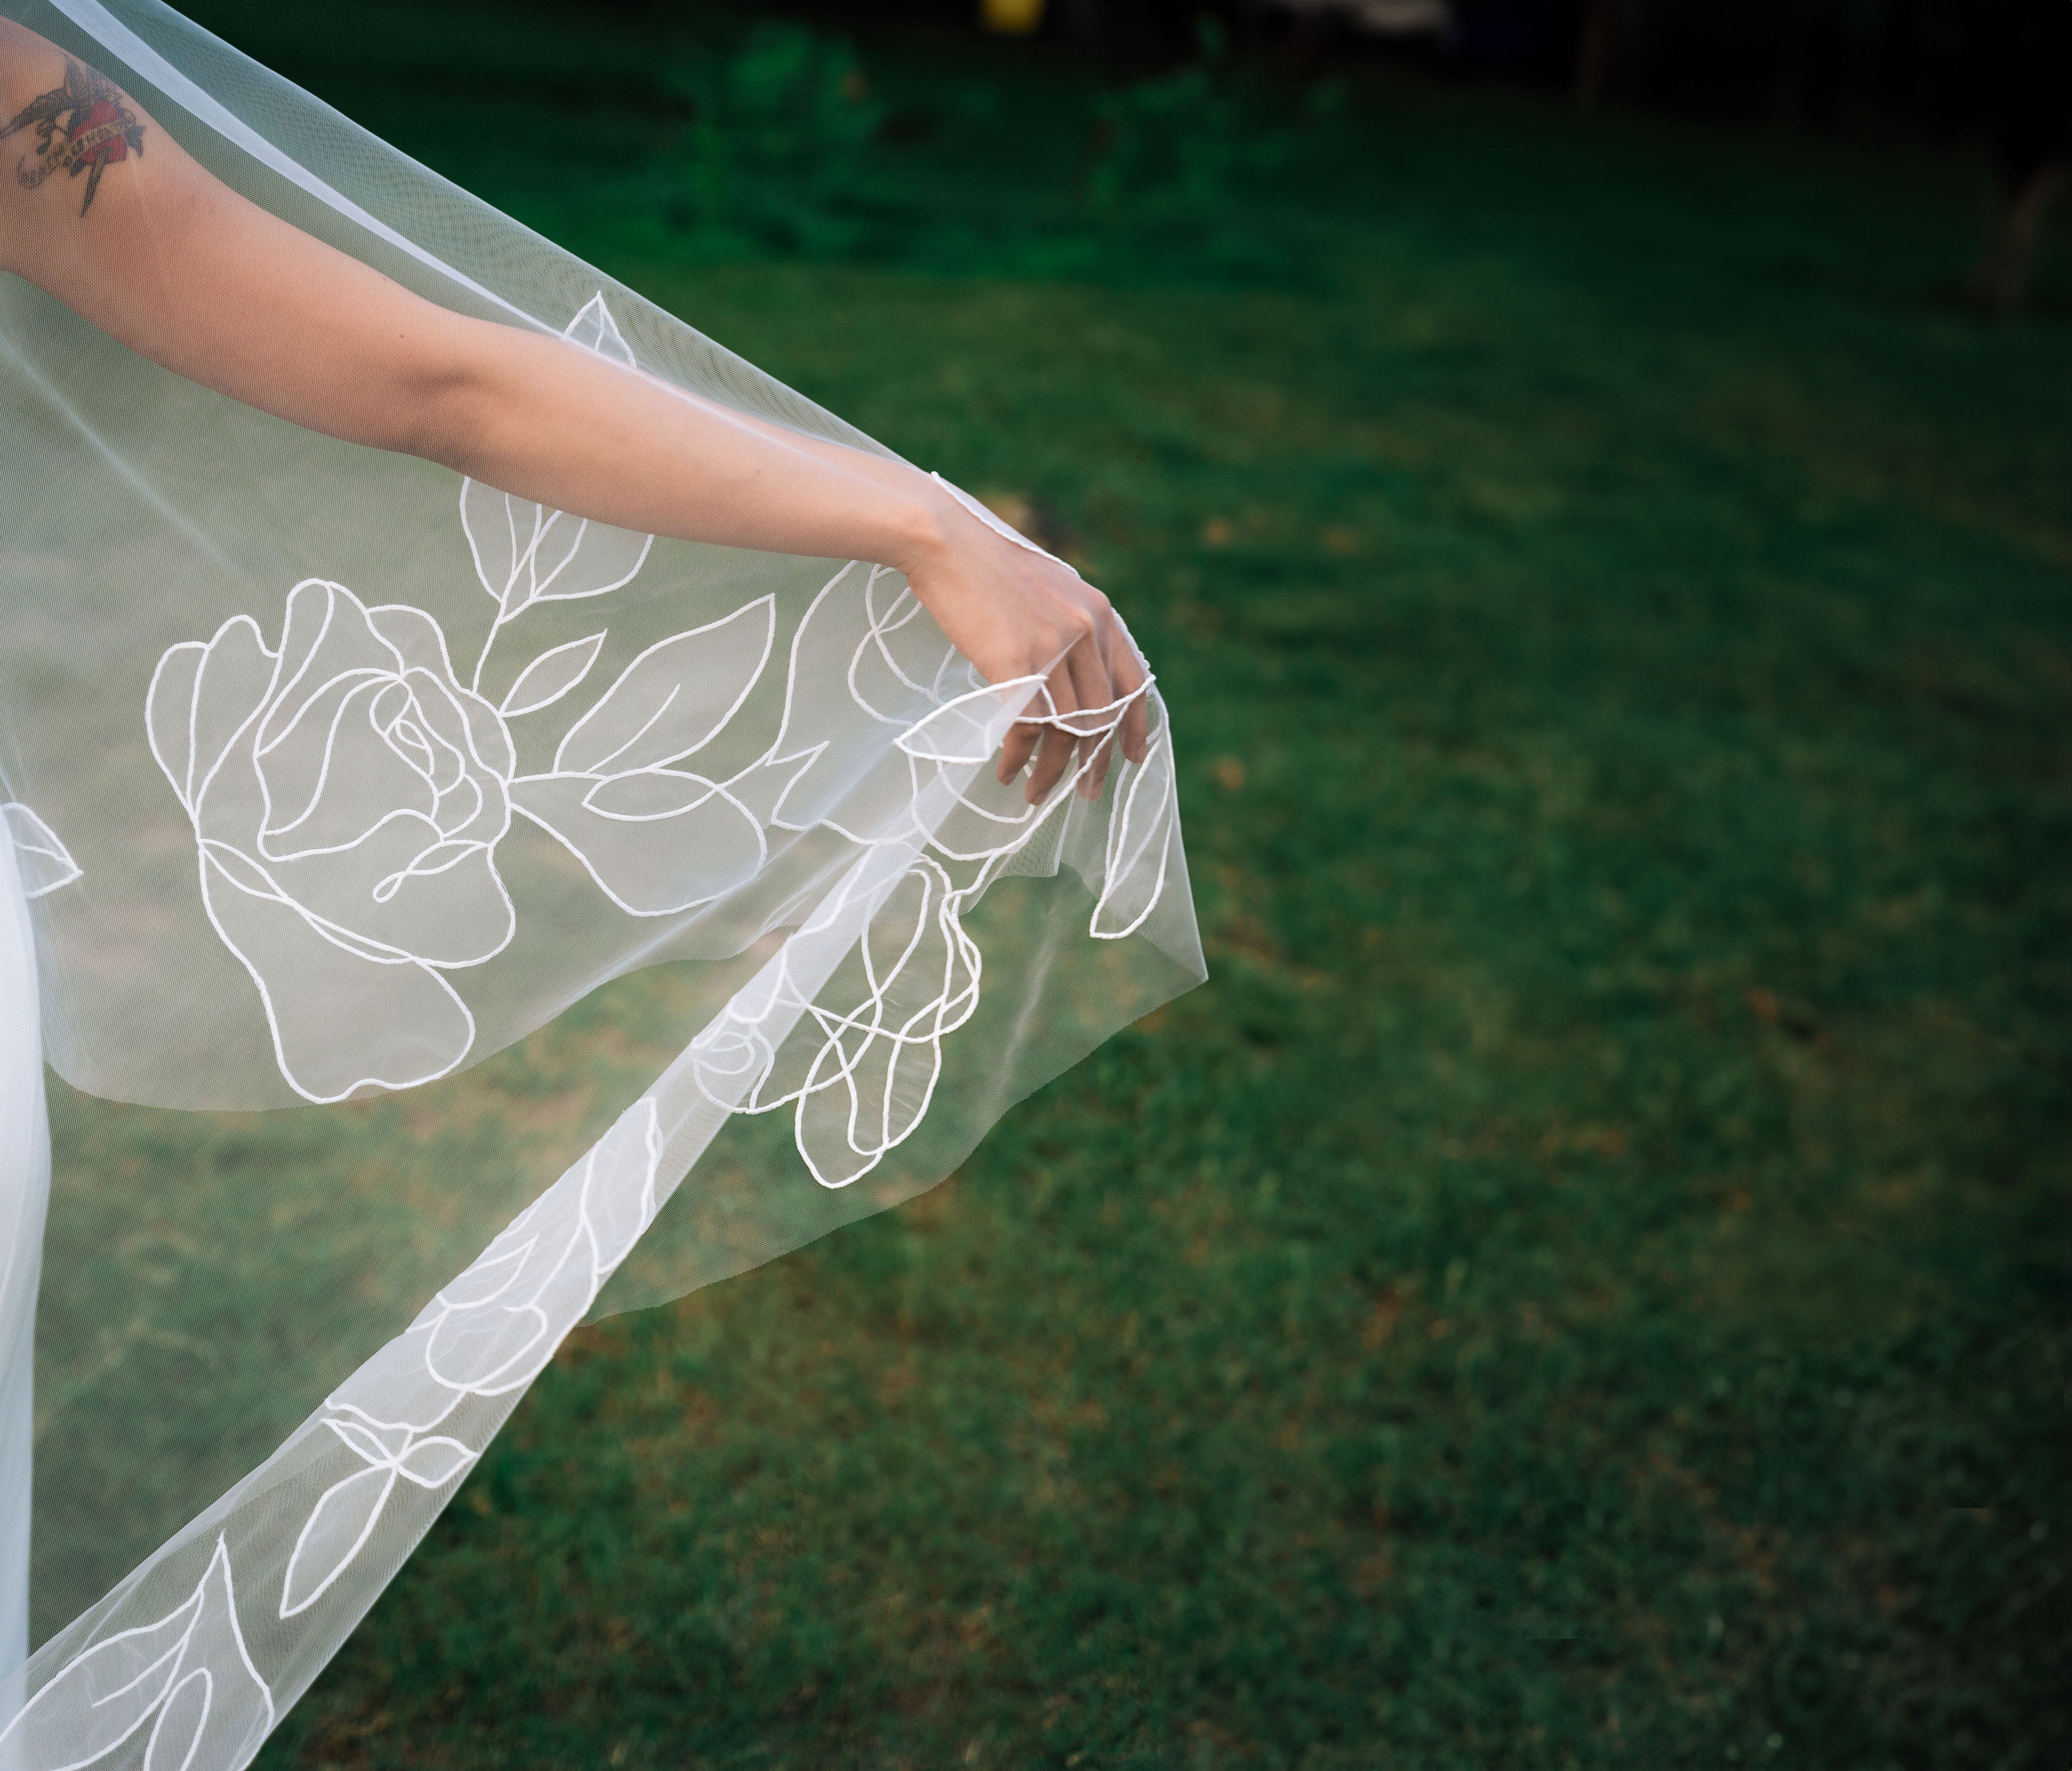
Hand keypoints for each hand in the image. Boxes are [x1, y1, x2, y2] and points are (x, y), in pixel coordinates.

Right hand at [896, 486, 1150, 804]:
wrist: (943, 542)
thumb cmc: (984, 567)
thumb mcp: (1047, 589)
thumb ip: (1070, 626)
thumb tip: (1074, 674)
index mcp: (1099, 612)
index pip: (1133, 682)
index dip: (1135, 725)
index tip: (1132, 758)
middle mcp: (1086, 630)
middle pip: (1100, 716)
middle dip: (1093, 762)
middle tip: (1086, 793)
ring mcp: (1055, 646)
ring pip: (1066, 729)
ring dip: (1051, 770)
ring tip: (1035, 794)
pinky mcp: (1018, 661)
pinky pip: (1028, 725)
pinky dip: (1019, 755)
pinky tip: (1007, 769)